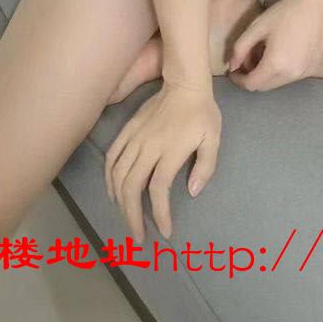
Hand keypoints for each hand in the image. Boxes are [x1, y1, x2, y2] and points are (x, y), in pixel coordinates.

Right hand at [104, 80, 221, 243]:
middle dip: (132, 216)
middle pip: (131, 187)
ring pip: (118, 175)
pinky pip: (112, 157)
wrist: (184, 84)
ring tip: (127, 219)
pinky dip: (109, 178)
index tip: (165, 232)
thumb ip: (205, 167)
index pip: (158, 189)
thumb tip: (192, 192)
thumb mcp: (213, 139)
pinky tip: (113, 193)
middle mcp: (148, 146)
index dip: (160, 214)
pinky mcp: (127, 130)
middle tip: (138, 237)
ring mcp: (135, 138)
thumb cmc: (202, 114)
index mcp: (170, 151)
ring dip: (119, 201)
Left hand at [226, 0, 322, 91]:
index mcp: (275, 65)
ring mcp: (304, 73)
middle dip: (251, 78)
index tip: (232, 71)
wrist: (316, 5)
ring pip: (278, 83)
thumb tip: (232, 66)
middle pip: (264, 87)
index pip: (251, 85)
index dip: (238, 80)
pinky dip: (280, 72)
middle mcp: (291, 75)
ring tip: (262, 56)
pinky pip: (290, 77)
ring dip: (266, 75)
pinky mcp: (313, 68)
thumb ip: (240, 48)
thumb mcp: (257, 27)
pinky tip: (279, 55)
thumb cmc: (285, 13)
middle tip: (245, 62)